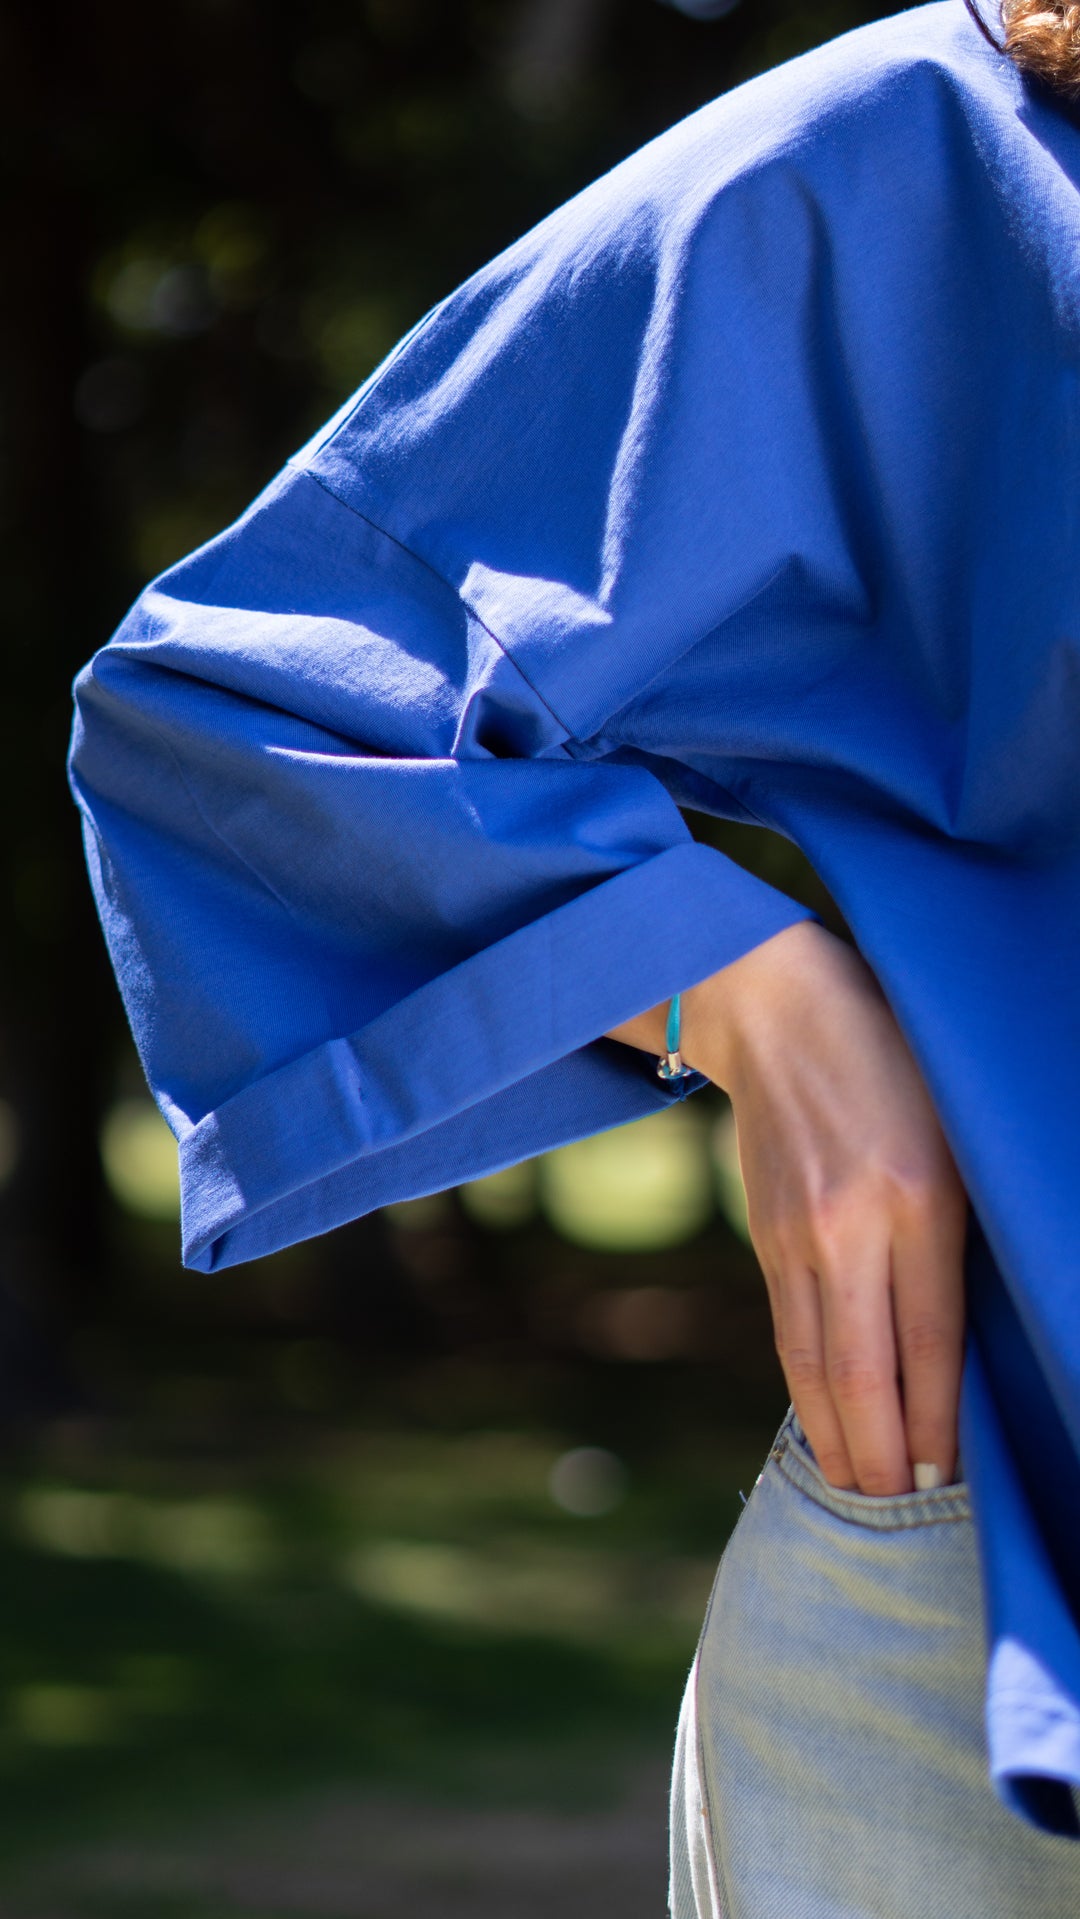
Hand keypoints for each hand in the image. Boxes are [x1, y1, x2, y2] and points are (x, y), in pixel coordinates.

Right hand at [687, 923, 966, 1493]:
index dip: (936, 1422)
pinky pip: (788, 1332)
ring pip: (815, 1365)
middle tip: (899, 1514)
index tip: (947, 1480)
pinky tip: (824, 1425)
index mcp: (916, 1198)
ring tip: (858, 1493)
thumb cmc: (892, 1061)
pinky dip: (807, 1391)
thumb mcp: (954, 1133)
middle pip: (864, 1372)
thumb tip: (965, 1334)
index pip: (928, 1342)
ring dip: (837, 1440)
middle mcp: (849, 1226)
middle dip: (882, 1456)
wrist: (773, 1010)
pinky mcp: (765, 1236)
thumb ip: (961, 1225)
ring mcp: (796, 1235)